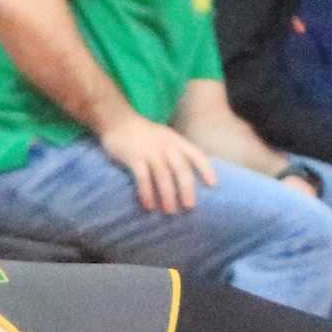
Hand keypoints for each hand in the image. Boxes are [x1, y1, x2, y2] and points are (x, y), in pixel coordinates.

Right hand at [97, 114, 212, 213]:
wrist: (117, 120)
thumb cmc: (143, 134)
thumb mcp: (165, 137)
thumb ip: (176, 152)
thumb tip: (187, 177)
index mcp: (176, 141)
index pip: (196, 154)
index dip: (206, 169)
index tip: (213, 185)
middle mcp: (166, 145)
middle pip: (181, 168)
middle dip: (187, 188)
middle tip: (190, 207)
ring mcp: (150, 151)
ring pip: (163, 175)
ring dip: (168, 195)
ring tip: (170, 211)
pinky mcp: (133, 157)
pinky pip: (143, 177)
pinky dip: (147, 193)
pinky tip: (149, 206)